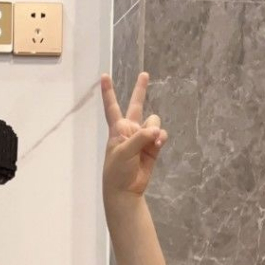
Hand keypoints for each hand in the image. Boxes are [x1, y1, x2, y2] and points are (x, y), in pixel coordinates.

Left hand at [100, 71, 168, 198]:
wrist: (126, 190)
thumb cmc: (117, 171)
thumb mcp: (123, 152)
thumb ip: (140, 138)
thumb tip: (156, 131)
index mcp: (117, 129)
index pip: (112, 107)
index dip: (109, 92)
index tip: (104, 76)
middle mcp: (130, 130)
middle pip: (137, 105)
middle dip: (140, 90)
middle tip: (144, 74)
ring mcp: (142, 137)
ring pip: (154, 122)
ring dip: (155, 130)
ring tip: (152, 144)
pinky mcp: (152, 146)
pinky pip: (161, 135)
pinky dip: (161, 139)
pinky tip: (157, 146)